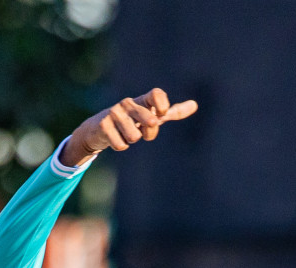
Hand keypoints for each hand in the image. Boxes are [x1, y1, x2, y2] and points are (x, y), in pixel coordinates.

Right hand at [59, 88, 197, 166]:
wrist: (99, 128)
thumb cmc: (132, 121)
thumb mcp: (153, 116)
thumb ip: (173, 112)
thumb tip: (195, 105)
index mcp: (142, 100)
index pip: (157, 94)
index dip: (162, 106)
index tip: (160, 115)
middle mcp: (128, 103)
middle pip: (149, 120)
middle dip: (149, 133)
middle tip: (141, 131)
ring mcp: (114, 112)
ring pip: (134, 137)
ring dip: (131, 140)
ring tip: (125, 133)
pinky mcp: (103, 124)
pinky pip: (121, 144)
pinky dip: (120, 146)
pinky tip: (115, 138)